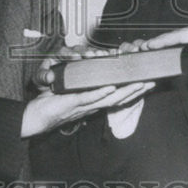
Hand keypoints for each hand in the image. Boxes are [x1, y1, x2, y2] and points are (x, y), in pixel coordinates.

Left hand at [20, 82, 154, 136]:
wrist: (34, 117)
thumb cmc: (51, 104)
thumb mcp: (71, 90)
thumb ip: (83, 84)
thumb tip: (91, 70)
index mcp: (94, 102)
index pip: (118, 97)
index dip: (134, 90)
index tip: (147, 82)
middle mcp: (93, 105)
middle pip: (119, 98)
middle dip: (137, 90)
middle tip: (153, 81)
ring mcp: (84, 105)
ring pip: (109, 98)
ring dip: (125, 91)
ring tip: (139, 83)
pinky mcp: (73, 103)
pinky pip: (89, 97)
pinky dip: (100, 92)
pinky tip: (111, 87)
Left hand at [33, 43, 110, 89]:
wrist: (52, 87)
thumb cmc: (47, 79)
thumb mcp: (41, 79)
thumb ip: (43, 76)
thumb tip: (49, 76)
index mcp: (59, 55)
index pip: (64, 52)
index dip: (70, 54)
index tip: (75, 57)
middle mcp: (71, 54)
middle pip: (80, 50)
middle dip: (87, 52)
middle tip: (91, 55)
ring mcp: (82, 57)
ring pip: (90, 52)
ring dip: (97, 53)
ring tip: (102, 56)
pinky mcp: (90, 62)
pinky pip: (98, 57)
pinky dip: (105, 56)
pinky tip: (112, 55)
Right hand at [137, 17, 187, 75]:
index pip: (184, 34)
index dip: (166, 40)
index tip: (151, 44)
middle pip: (180, 34)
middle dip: (162, 40)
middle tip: (144, 47)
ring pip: (186, 38)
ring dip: (170, 43)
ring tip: (154, 48)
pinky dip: (182, 45)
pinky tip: (175, 50)